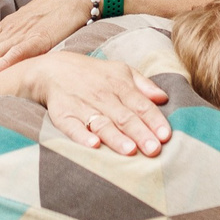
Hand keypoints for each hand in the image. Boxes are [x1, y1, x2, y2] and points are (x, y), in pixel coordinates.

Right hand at [24, 52, 171, 156]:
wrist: (53, 69)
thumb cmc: (94, 74)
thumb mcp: (121, 71)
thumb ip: (144, 85)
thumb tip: (164, 98)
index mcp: (119, 85)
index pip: (140, 104)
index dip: (154, 120)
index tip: (165, 135)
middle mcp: (103, 96)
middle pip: (124, 117)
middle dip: (140, 133)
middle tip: (154, 149)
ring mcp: (82, 107)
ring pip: (102, 124)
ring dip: (116, 138)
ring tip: (130, 150)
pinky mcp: (63, 116)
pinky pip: (72, 127)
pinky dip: (82, 136)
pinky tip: (93, 145)